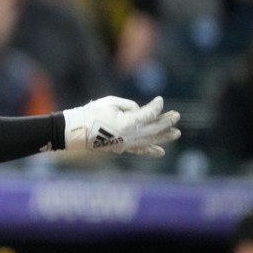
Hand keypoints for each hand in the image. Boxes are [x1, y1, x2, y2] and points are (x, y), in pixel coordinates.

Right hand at [62, 96, 180, 156]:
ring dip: (164, 136)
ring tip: (177, 133)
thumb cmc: (90, 113)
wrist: (75, 131)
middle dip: (166, 122)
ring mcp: (127, 143)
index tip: (160, 100)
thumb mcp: (110, 102)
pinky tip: (160, 152)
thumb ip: (128, 105)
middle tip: (177, 116)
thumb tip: (138, 111)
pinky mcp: (121, 148)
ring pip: (151, 140)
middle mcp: (131, 135)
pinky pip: (139, 150)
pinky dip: (150, 151)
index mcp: (128, 122)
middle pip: (154, 128)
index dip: (157, 106)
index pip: (149, 113)